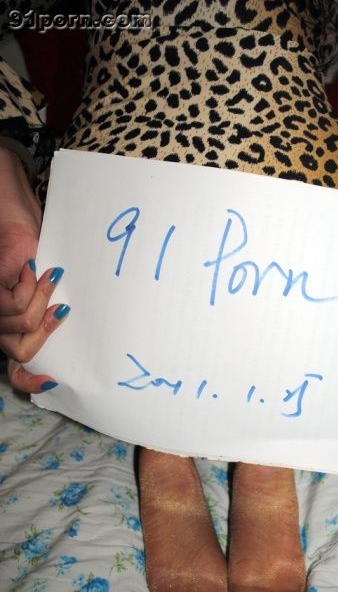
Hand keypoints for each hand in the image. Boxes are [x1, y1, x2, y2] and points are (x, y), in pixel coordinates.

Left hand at [0, 148, 68, 392]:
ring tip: (42, 275)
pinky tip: (28, 267)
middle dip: (45, 330)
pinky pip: (17, 305)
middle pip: (21, 351)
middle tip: (58, 305)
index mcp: (10, 323)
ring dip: (40, 300)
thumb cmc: (30, 244)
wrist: (12, 210)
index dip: (29, 379)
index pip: (15, 366)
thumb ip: (49, 308)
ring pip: (21, 327)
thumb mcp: (45, 282)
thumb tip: (73, 326)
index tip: (52, 380)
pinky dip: (30, 287)